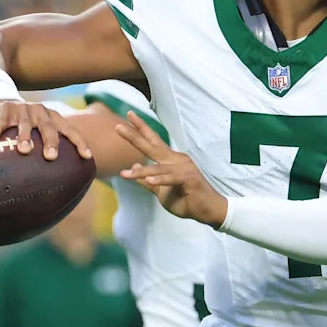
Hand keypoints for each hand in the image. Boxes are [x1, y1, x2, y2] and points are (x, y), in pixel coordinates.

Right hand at [0, 100, 92, 160]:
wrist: (3, 105)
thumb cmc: (27, 126)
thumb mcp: (40, 131)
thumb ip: (48, 147)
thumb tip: (60, 180)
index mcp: (53, 118)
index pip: (70, 130)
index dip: (79, 142)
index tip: (87, 157)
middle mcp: (41, 112)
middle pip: (48, 127)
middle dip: (51, 142)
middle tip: (51, 157)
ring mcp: (23, 110)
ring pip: (25, 125)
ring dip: (24, 137)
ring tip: (24, 150)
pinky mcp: (5, 110)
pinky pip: (1, 122)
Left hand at [115, 111, 227, 227]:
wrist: (208, 210)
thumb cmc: (187, 200)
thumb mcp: (162, 192)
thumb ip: (148, 180)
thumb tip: (133, 166)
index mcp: (170, 160)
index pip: (152, 142)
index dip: (140, 130)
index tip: (128, 116)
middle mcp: (177, 159)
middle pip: (153, 146)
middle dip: (135, 136)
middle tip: (118, 127)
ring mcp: (184, 168)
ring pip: (158, 168)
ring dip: (142, 172)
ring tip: (125, 175)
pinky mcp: (190, 179)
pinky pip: (171, 179)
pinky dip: (160, 180)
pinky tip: (149, 180)